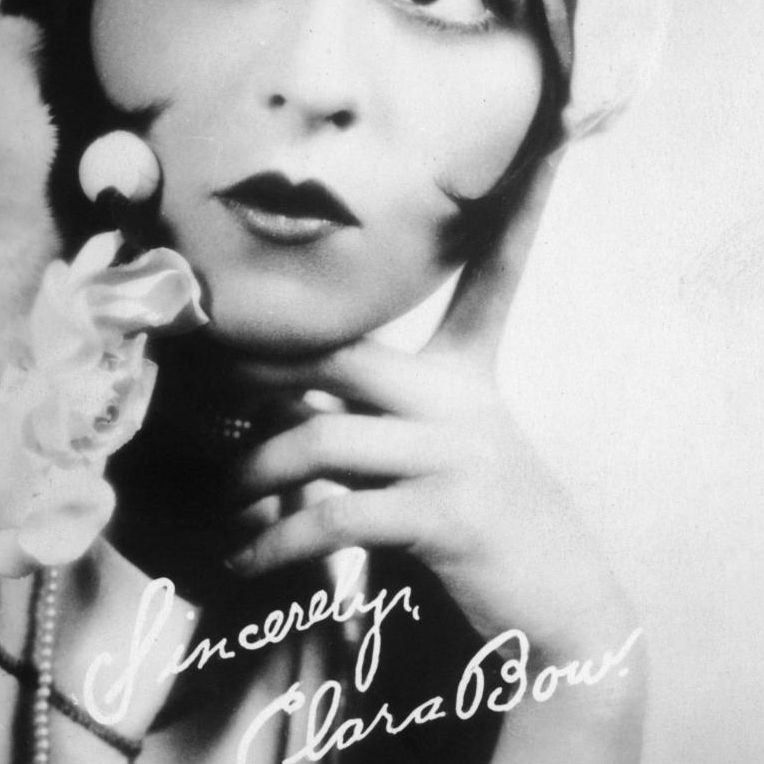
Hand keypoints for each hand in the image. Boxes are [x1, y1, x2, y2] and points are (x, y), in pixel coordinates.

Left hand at [228, 157, 636, 663]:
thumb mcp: (442, 461)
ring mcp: (459, 453)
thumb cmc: (488, 535)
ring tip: (225, 505)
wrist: (562, 619)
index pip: (496, 273)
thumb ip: (375, 424)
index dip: (523, 209)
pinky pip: (333, 516)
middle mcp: (467, 397)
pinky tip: (246, 564)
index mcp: (471, 374)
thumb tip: (283, 413)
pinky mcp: (447, 514)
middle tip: (200, 389)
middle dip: (259, 372)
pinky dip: (276, 545)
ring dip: (254, 476)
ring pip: (321, 436)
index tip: (548, 143)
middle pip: (342, 350)